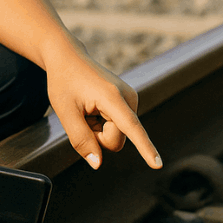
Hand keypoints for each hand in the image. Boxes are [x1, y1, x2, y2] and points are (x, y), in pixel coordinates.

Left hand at [46, 54, 160, 170]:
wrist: (68, 57)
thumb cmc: (64, 81)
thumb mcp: (64, 112)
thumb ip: (80, 139)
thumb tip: (97, 164)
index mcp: (113, 97)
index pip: (131, 128)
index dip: (145, 149)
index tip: (158, 165)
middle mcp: (128, 98)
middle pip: (116, 141)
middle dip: (97, 137)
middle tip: (81, 115)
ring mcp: (130, 100)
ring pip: (116, 136)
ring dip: (97, 129)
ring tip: (86, 109)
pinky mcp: (128, 103)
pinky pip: (117, 128)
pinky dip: (101, 124)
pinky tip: (92, 108)